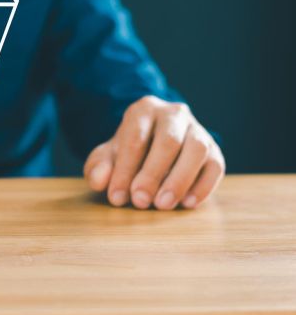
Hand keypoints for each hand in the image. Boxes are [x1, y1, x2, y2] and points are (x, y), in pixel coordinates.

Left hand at [83, 96, 224, 209]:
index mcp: (144, 110)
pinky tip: (186, 204)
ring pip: (197, 150)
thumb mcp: (105, 158)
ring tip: (163, 205)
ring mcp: (198, 130)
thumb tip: (100, 180)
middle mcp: (174, 114)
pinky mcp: (214, 150)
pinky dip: (203, 186)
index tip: (116, 196)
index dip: (125, 169)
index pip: (135, 138)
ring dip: (180, 180)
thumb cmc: (126, 153)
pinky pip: (215, 166)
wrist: (151, 148)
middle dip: (152, 174)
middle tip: (140, 202)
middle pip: (168, 141)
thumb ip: (98, 168)